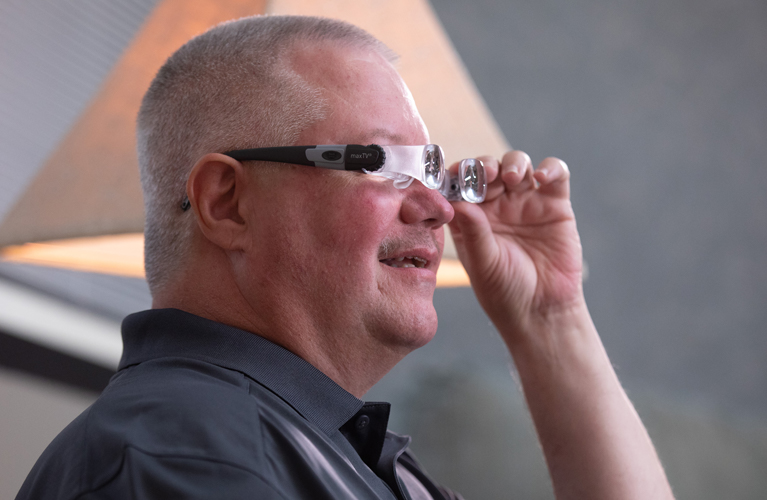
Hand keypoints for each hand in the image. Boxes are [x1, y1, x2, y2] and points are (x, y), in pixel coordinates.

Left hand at [448, 150, 583, 339]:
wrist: (542, 311)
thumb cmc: (505, 292)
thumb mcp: (484, 263)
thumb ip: (473, 232)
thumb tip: (456, 202)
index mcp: (470, 217)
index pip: (457, 185)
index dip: (454, 175)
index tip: (451, 174)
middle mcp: (496, 205)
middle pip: (487, 169)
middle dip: (483, 166)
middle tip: (484, 174)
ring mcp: (525, 202)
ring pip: (517, 165)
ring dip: (513, 163)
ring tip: (511, 177)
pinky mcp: (555, 204)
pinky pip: (555, 175)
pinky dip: (550, 168)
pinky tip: (541, 177)